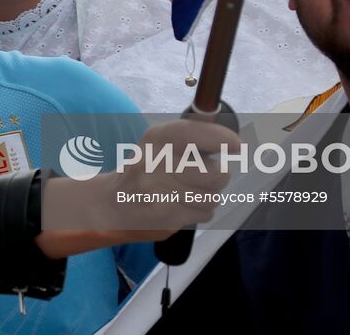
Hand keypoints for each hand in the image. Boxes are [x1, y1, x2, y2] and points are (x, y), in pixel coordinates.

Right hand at [37, 119, 240, 256]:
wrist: (114, 203)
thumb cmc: (145, 169)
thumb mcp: (159, 143)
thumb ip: (192, 137)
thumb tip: (231, 141)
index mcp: (157, 138)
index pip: (194, 134)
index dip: (220, 139)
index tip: (235, 145)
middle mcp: (157, 162)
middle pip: (215, 174)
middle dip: (220, 175)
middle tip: (211, 173)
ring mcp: (161, 192)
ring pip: (213, 196)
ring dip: (209, 195)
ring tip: (191, 190)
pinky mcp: (167, 216)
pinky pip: (204, 213)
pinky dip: (200, 210)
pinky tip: (183, 204)